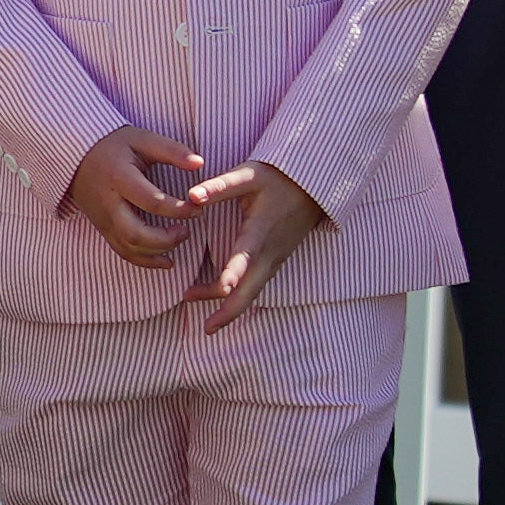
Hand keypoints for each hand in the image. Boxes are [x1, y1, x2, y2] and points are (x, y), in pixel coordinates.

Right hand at [63, 124, 204, 268]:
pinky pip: (122, 251)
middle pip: (136, 233)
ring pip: (129, 247)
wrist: (76, 156)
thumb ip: (171, 150)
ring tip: (179, 237)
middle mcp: (108, 203)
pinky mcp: (103, 228)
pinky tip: (167, 260)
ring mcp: (103, 219)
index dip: (179, 209)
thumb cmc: (114, 146)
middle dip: (167, 238)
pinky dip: (146, 261)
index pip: (152, 202)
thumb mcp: (141, 139)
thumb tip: (200, 163)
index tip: (197, 207)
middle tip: (187, 229)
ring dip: (159, 251)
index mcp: (119, 178)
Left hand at [179, 157, 329, 330]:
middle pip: (252, 290)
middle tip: (206, 328)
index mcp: (260, 231)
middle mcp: (270, 251)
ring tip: (192, 297)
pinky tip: (218, 293)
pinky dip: (239, 294)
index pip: (246, 258)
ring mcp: (275, 258)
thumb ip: (220, 187)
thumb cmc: (278, 178)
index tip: (222, 290)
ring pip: (253, 289)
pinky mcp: (275, 259)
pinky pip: (257, 283)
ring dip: (228, 303)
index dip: (234, 274)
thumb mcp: (249, 176)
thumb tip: (191, 196)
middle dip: (230, 311)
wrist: (313, 184)